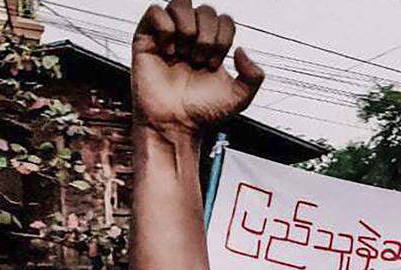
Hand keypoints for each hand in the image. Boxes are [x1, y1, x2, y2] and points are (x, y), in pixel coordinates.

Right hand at [132, 0, 263, 136]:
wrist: (176, 125)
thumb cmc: (201, 113)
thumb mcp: (239, 98)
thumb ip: (254, 76)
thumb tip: (242, 51)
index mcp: (212, 46)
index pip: (224, 19)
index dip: (224, 38)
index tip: (215, 65)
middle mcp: (191, 38)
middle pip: (206, 9)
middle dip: (208, 36)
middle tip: (200, 61)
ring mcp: (169, 36)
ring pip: (181, 3)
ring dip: (187, 28)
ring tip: (183, 53)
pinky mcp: (146, 39)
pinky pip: (155, 10)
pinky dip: (165, 29)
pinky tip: (167, 51)